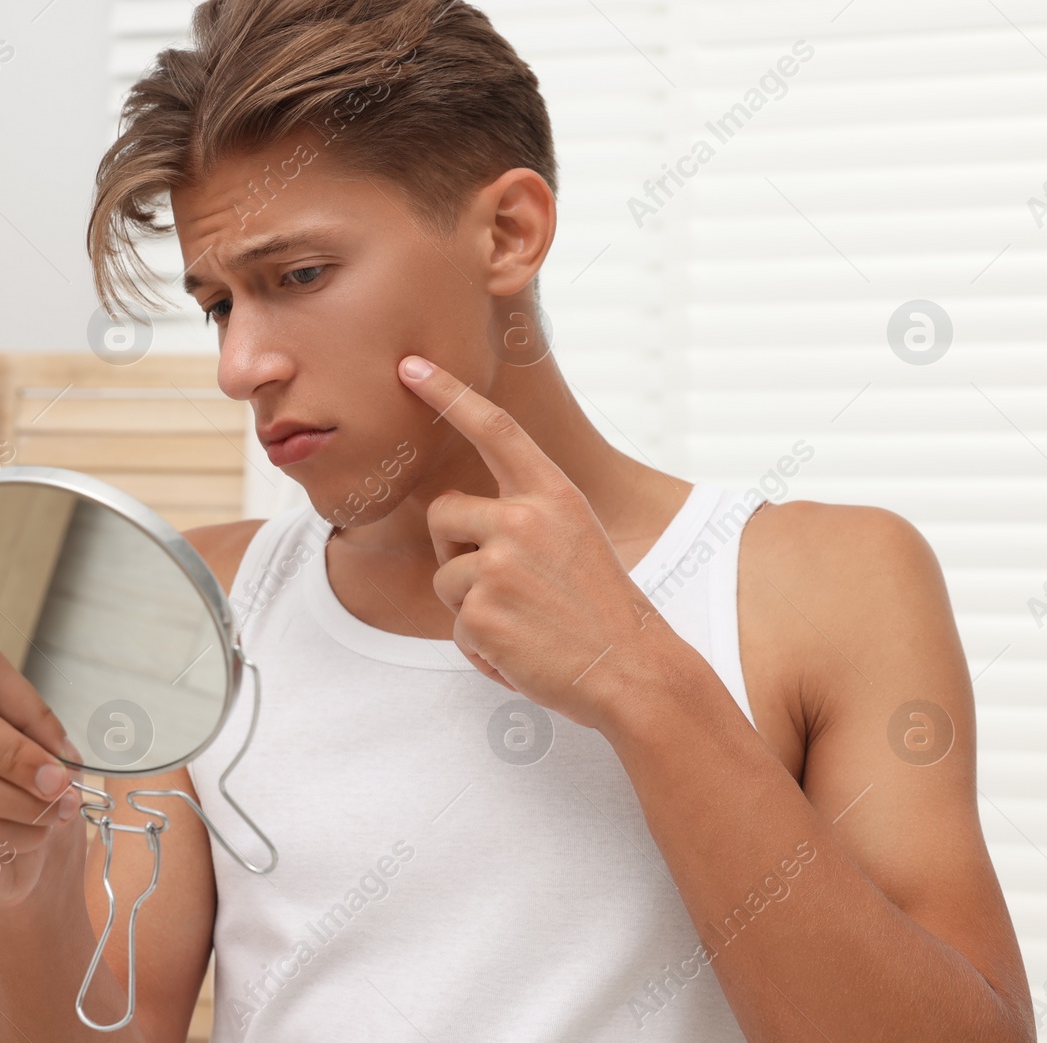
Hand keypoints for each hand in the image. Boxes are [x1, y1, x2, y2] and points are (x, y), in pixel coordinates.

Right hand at [0, 592, 86, 907]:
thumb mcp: (43, 731)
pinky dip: (8, 834)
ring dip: (22, 803)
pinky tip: (29, 835)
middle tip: (59, 780)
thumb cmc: (29, 773)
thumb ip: (36, 724)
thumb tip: (49, 753)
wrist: (27, 840)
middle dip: (15, 754)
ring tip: (57, 812)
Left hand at [397, 354, 671, 730]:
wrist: (636, 673)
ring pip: (444, 575)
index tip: (410, 364)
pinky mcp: (481, 611)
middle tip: (507, 586)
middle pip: (442, 512)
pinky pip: (455, 625)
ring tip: (526, 625)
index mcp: (554, 495)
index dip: (449, 393)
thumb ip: (526, 517)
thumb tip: (461, 517)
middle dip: (454, 548)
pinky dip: (482, 648)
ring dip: (471, 607)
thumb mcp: (577, 541)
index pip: (495, 429)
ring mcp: (500, 564)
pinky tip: (524, 653)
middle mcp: (525, 519)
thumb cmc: (603, 612)